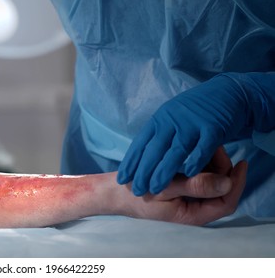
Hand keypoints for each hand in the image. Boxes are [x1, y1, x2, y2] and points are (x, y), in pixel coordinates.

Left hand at [117, 72, 274, 195]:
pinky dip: (195, 161)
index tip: (122, 179)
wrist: (228, 92)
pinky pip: (203, 147)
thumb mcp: (172, 118)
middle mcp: (172, 121)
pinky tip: (189, 175)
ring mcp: (192, 123)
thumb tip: (141, 154)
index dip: (131, 162)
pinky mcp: (213, 127)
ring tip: (155, 188)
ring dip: (164, 171)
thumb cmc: (196, 111)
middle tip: (136, 190)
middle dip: (143, 172)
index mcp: (160, 119)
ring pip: (175, 151)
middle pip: (154, 150)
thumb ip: (159, 134)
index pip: (141, 144)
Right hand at [118, 147, 247, 225]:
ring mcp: (189, 196)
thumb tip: (226, 182)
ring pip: (211, 177)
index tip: (241, 162)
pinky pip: (199, 172)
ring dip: (209, 160)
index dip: (236, 183)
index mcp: (193, 214)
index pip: (226, 202)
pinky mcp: (183, 185)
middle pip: (221, 188)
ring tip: (200, 142)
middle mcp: (195, 206)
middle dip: (222, 167)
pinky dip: (198, 159)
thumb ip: (194, 186)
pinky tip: (191, 146)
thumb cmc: (135, 194)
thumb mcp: (164, 190)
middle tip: (214, 144)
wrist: (114, 191)